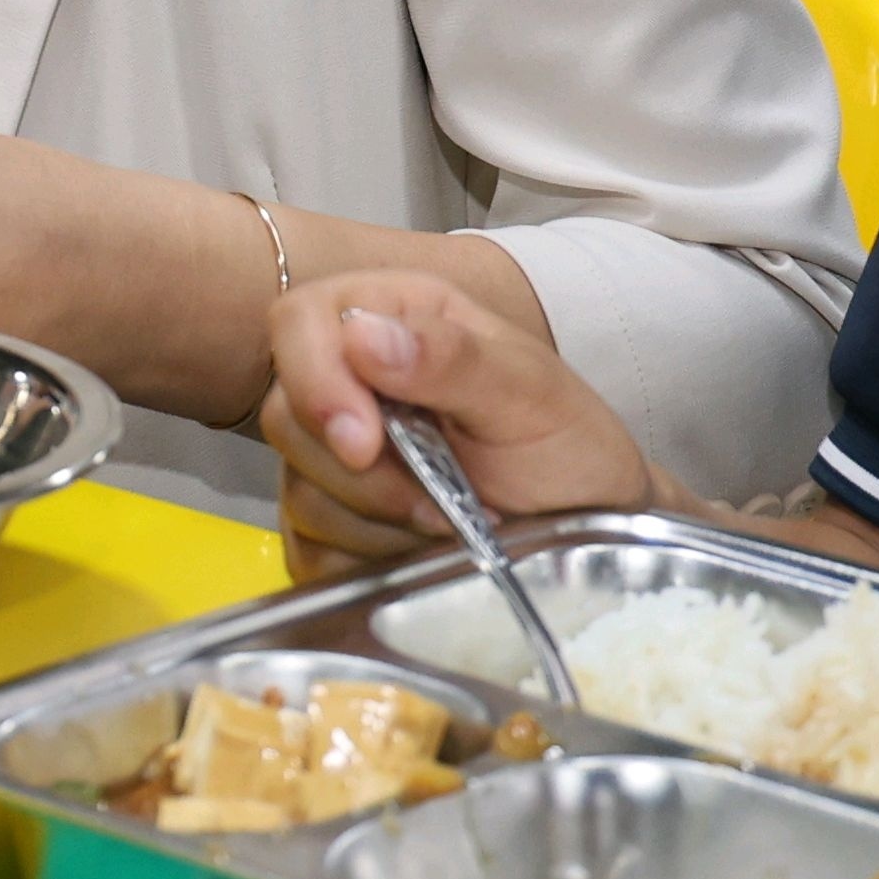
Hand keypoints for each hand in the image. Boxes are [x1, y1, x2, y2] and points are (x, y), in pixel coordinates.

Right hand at [256, 268, 647, 573]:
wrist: (589, 526)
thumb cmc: (568, 446)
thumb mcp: (530, 392)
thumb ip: (452, 358)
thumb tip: (364, 337)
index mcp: (394, 317)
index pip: (299, 322)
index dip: (316, 380)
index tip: (365, 442)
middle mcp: (352, 378)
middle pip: (289, 418)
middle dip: (367, 475)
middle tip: (444, 496)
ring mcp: (333, 456)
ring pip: (300, 493)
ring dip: (380, 522)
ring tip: (451, 518)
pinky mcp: (330, 526)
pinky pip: (312, 551)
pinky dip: (369, 561)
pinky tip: (423, 549)